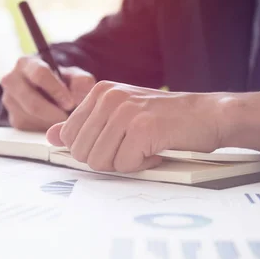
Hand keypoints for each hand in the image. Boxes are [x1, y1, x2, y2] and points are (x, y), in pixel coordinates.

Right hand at [0, 56, 95, 130]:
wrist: (49, 91)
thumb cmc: (63, 81)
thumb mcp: (75, 76)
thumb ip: (81, 81)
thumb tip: (80, 94)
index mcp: (27, 63)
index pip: (40, 74)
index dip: (57, 90)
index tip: (71, 103)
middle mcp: (12, 80)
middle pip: (33, 102)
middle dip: (55, 114)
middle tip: (69, 118)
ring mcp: (10, 100)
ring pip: (32, 117)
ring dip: (52, 122)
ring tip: (65, 118)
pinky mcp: (13, 119)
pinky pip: (31, 128)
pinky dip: (47, 128)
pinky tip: (55, 121)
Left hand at [46, 82, 259, 173]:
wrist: (209, 115)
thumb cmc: (168, 118)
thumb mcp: (122, 115)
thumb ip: (86, 125)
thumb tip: (51, 135)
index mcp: (101, 92)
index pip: (69, 136)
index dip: (93, 150)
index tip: (118, 143)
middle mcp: (109, 98)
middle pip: (82, 152)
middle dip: (108, 159)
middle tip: (134, 148)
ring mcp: (125, 112)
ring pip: (101, 162)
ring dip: (126, 164)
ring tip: (146, 148)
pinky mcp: (142, 129)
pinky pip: (126, 166)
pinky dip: (143, 166)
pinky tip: (158, 151)